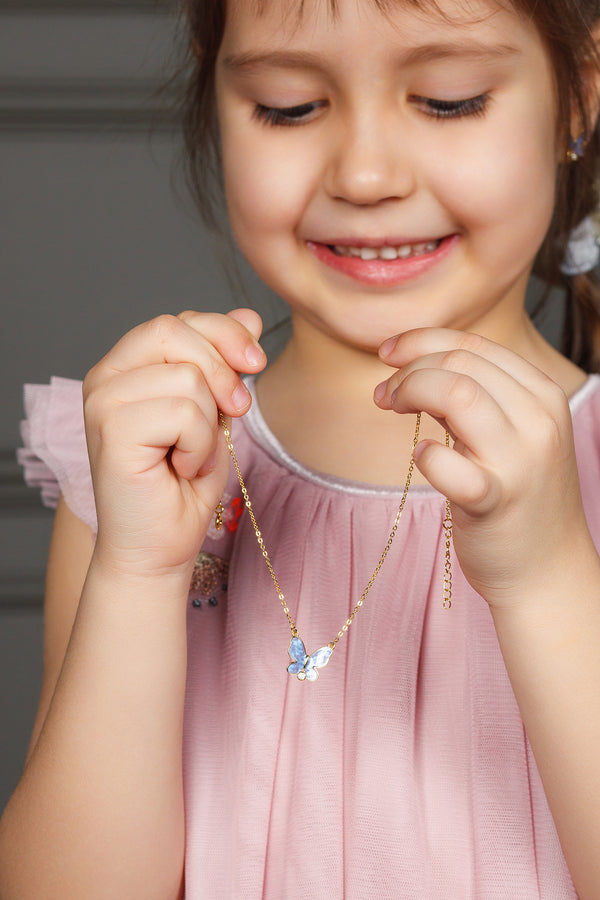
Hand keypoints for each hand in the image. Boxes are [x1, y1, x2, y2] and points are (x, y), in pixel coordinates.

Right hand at [83, 309, 265, 581]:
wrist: (161, 547)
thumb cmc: (183, 484)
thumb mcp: (214, 411)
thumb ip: (223, 363)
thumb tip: (249, 317)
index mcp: (126, 366)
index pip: (178, 320)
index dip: (225, 333)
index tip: (257, 362)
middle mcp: (106, 377)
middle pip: (174, 329)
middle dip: (222, 369)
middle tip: (236, 411)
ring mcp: (102, 401)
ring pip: (187, 377)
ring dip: (209, 425)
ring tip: (191, 455)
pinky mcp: (112, 429)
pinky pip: (184, 413)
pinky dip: (199, 446)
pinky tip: (179, 468)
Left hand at [374, 328, 591, 608]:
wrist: (548, 570)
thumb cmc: (518, 497)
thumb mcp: (512, 434)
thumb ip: (474, 397)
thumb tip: (414, 364)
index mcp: (543, 395)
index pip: (474, 344)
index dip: (421, 340)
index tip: (387, 353)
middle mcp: (538, 420)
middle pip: (460, 363)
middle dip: (409, 369)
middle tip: (384, 395)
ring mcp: (521, 461)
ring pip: (456, 393)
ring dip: (410, 392)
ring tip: (390, 409)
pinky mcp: (496, 501)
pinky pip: (448, 464)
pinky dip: (426, 455)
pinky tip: (423, 457)